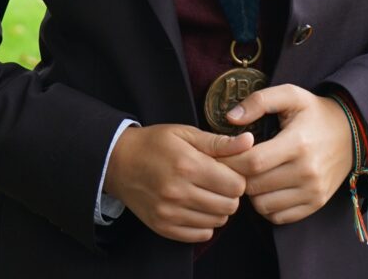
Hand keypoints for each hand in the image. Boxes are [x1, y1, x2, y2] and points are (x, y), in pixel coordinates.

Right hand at [104, 124, 253, 242]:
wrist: (118, 162)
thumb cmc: (154, 143)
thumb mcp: (185, 133)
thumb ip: (219, 142)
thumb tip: (249, 142)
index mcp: (188, 165)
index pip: (235, 185)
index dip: (237, 177)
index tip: (228, 170)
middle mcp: (179, 192)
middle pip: (229, 206)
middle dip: (230, 194)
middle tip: (218, 182)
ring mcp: (170, 213)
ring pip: (217, 222)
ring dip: (218, 209)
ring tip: (206, 192)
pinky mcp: (163, 227)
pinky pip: (200, 235)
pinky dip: (204, 223)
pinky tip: (196, 206)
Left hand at [220, 85, 352, 224]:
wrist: (351, 132)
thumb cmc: (314, 112)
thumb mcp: (290, 95)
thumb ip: (259, 101)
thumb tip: (230, 118)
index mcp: (298, 143)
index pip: (253, 162)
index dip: (231, 159)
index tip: (223, 153)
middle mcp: (307, 172)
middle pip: (255, 186)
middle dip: (238, 176)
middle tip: (233, 164)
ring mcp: (313, 191)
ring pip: (263, 206)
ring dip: (250, 193)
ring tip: (251, 174)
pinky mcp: (315, 204)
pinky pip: (278, 217)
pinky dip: (266, 206)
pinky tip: (266, 187)